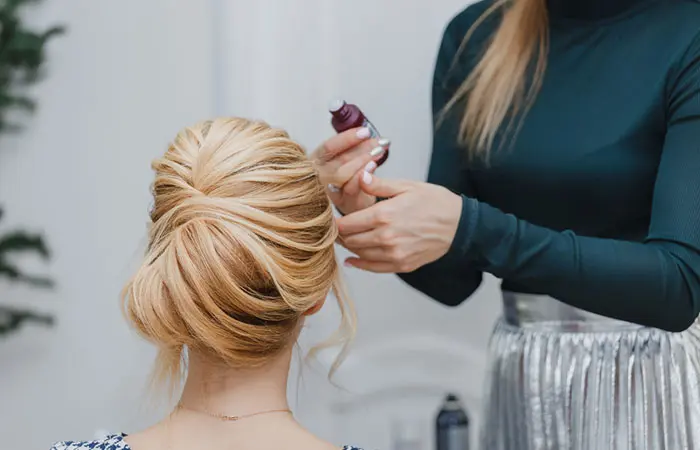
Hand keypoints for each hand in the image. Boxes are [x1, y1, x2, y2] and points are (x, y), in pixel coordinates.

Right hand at [311, 128, 389, 214]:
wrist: (352, 203)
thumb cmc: (347, 178)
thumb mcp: (345, 160)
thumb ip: (353, 148)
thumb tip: (368, 133)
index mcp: (316, 161)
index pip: (328, 147)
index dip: (347, 138)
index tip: (365, 132)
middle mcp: (318, 176)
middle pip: (337, 160)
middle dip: (360, 148)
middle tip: (377, 142)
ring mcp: (327, 191)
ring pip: (342, 173)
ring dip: (362, 160)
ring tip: (378, 152)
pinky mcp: (341, 203)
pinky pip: (351, 189)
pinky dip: (362, 176)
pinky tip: (372, 166)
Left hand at [337, 171, 462, 272]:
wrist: (459, 224)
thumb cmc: (434, 202)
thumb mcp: (406, 186)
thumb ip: (378, 184)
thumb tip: (359, 176)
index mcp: (383, 215)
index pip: (346, 224)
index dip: (334, 222)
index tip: (330, 218)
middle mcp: (386, 237)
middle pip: (350, 240)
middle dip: (340, 234)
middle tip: (336, 228)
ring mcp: (394, 254)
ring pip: (359, 254)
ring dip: (350, 247)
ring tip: (345, 239)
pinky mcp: (402, 265)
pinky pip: (374, 268)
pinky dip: (360, 264)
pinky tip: (353, 260)